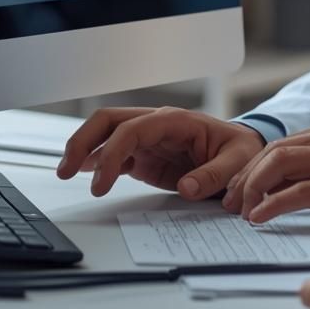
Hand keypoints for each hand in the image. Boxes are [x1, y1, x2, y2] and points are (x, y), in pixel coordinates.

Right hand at [55, 107, 263, 200]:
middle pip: (108, 121)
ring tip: (65, 172)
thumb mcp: (240, 160)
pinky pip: (115, 153)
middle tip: (66, 169)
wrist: (244, 151)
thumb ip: (215, 174)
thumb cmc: (242, 150)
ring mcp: (148, 139)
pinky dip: (96, 163)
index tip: (101, 183)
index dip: (112, 154)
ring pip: (105, 134)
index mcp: (176, 121)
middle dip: (83, 141)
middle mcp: (156, 125)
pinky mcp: (146, 155)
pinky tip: (84, 174)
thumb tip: (187, 187)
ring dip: (84, 150)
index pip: (132, 130)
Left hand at [222, 116, 309, 232]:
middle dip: (245, 176)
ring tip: (241, 210)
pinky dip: (274, 203)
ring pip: (280, 164)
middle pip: (274, 150)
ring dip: (253, 188)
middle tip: (232, 202)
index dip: (255, 166)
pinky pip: (301, 191)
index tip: (241, 187)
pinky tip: (260, 216)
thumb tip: (298, 186)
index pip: (283, 143)